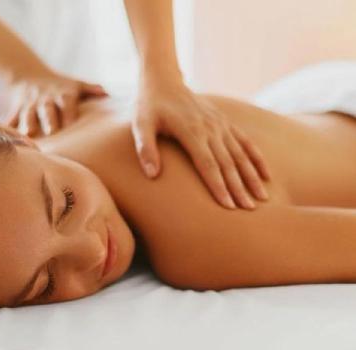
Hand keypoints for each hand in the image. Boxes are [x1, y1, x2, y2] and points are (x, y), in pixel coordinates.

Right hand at [4, 72, 106, 135]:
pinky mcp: (17, 110)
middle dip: (49, 119)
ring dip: (28, 124)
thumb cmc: (59, 85)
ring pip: (28, 115)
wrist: (26, 74)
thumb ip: (91, 89)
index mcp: (62, 94)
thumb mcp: (75, 84)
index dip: (69, 112)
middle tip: (52, 132)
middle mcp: (45, 99)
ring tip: (28, 137)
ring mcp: (30, 105)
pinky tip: (6, 140)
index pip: (67, 102)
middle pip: (47, 109)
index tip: (71, 123)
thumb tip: (108, 94)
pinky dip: (8, 129)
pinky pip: (11, 120)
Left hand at [132, 73, 270, 209]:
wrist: (163, 80)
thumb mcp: (140, 125)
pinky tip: (266, 175)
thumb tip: (152, 175)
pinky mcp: (224, 122)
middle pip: (228, 163)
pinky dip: (256, 158)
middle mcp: (210, 128)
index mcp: (191, 131)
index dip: (218, 186)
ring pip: (240, 154)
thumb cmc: (149, 106)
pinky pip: (245, 142)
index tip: (228, 206)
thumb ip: (145, 149)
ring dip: (252, 177)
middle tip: (249, 210)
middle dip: (239, 188)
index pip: (207, 164)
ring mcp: (220, 124)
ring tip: (262, 198)